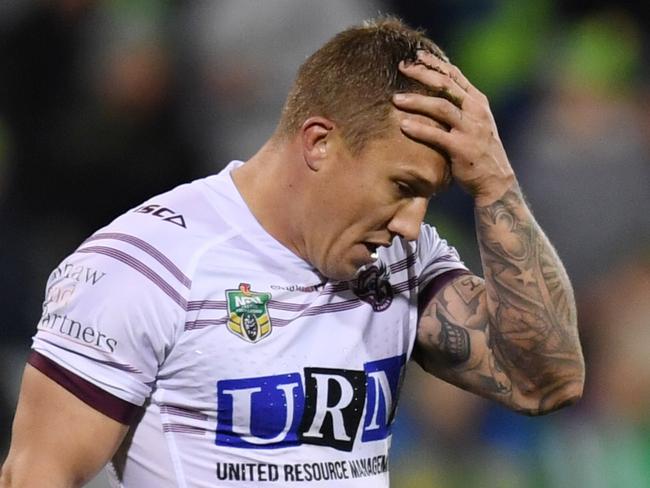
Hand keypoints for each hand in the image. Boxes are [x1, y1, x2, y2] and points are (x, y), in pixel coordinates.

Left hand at [393, 52, 515, 205]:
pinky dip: (419, 129)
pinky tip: (402, 126)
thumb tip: (436, 91)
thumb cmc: (478, 151)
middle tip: (402, 67)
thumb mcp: (474, 123)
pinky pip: (437, 135)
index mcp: (478, 101)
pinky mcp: (462, 148)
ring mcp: (470, 129)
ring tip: (396, 99)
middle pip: (446, 85)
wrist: (494, 180)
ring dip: (417, 101)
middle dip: (422, 73)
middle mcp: (476, 111)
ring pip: (441, 106)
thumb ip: (460, 107)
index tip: (415, 55)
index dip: (434, 63)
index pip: (454, 75)